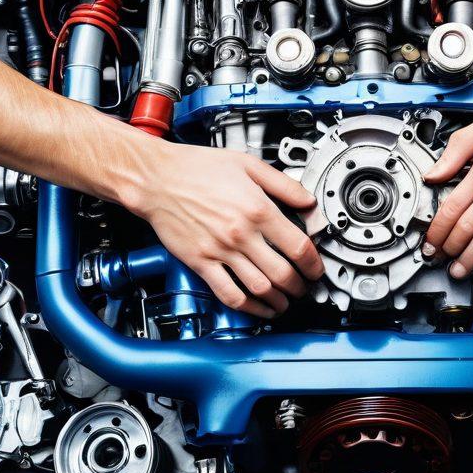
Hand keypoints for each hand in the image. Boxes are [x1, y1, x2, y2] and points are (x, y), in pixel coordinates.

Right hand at [130, 146, 323, 317]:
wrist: (156, 178)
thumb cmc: (197, 168)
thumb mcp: (248, 164)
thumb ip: (283, 184)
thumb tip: (309, 201)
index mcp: (257, 209)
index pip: (299, 247)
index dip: (314, 265)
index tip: (316, 270)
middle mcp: (241, 233)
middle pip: (283, 274)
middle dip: (300, 287)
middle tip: (305, 288)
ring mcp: (220, 251)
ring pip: (259, 288)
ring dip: (279, 301)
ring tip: (286, 301)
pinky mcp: (201, 263)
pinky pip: (228, 293)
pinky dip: (249, 308)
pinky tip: (258, 308)